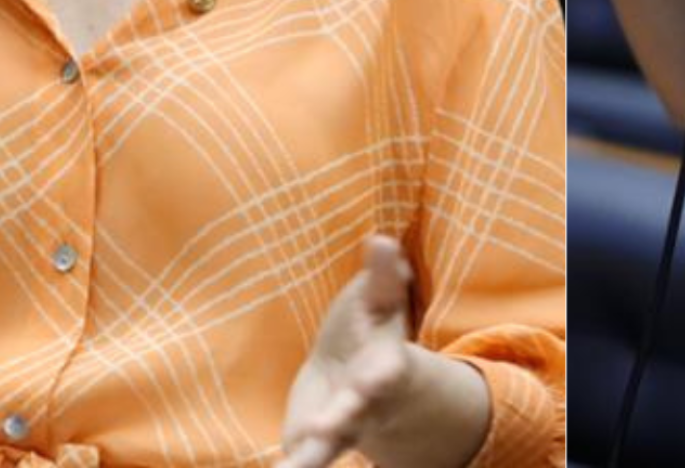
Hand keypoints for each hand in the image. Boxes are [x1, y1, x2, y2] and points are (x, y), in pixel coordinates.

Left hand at [279, 236, 416, 467]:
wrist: (361, 376)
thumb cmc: (371, 330)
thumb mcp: (381, 300)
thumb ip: (383, 276)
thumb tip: (382, 240)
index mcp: (384, 367)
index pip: (384, 375)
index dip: (375, 381)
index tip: (368, 384)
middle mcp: (364, 405)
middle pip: (352, 419)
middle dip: (336, 425)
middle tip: (317, 435)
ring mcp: (339, 428)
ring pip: (324, 449)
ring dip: (306, 460)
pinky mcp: (311, 441)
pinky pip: (300, 461)